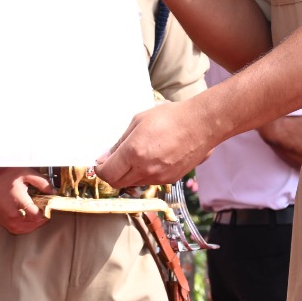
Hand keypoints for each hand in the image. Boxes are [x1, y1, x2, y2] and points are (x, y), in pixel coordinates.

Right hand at [0, 168, 52, 234]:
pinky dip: (31, 223)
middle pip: (37, 223)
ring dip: (37, 220)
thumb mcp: (23, 174)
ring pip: (33, 228)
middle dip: (43, 214)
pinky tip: (30, 214)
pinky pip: (26, 229)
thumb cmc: (3, 183)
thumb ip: (41, 181)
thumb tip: (53, 191)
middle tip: (44, 205)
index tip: (49, 203)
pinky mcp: (10, 228)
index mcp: (19, 203)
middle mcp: (15, 217)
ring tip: (37, 209)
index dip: (46, 210)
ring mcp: (12, 224)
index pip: (38, 215)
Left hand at [95, 98, 216, 187]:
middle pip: (117, 183)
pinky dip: (143, 174)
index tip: (100, 163)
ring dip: (127, 174)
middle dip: (111, 174)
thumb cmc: (170, 117)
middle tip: (112, 162)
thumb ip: (120, 143)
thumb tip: (105, 157)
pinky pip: (148, 181)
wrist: (201, 124)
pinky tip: (149, 159)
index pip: (108, 173)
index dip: (100, 170)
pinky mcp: (170, 179)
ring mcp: (159, 177)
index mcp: (134, 152)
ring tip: (133, 157)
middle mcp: (145, 168)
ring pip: (133, 183)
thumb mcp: (138, 122)